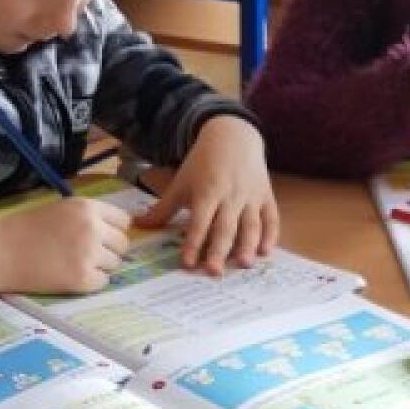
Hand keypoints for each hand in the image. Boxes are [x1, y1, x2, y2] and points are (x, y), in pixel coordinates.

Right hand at [0, 198, 131, 295]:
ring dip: (100, 266)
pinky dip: (90, 282)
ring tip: (74, 264)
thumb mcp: (60, 210)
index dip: (113, 230)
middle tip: (85, 254)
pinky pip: (103, 283)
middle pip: (123, 244)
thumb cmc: (25, 229)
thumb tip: (116, 231)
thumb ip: (87, 217)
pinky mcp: (83, 279)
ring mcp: (89, 255)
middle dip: (109, 250)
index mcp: (87, 207)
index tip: (102, 236)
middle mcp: (93, 228)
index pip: (124, 221)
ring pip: (115, 265)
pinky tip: (70, 276)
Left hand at [138, 115, 278, 275]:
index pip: (199, 221)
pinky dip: (270, 235)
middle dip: (220, 250)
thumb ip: (163, 208)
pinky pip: (270, 217)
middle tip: (214, 272)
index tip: (187, 262)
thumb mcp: (182, 183)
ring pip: (251, 224)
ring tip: (245, 264)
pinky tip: (266, 251)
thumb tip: (139, 225)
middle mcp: (230, 195)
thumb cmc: (204, 163)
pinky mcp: (266, 196)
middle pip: (225, 227)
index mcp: (207, 191)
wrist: (233, 135)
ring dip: (248, 245)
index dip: (193, 242)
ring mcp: (250, 196)